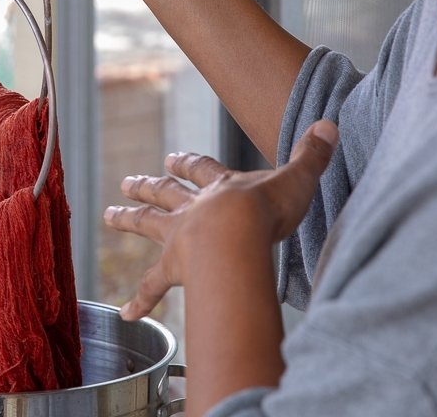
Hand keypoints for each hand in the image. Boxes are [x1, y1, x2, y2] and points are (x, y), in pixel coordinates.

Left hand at [104, 120, 337, 319]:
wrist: (238, 234)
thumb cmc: (268, 208)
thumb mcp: (295, 177)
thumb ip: (312, 154)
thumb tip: (329, 124)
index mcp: (221, 189)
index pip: (201, 169)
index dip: (188, 163)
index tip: (171, 158)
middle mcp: (194, 209)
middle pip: (164, 193)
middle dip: (147, 187)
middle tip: (126, 183)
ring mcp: (180, 237)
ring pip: (147, 225)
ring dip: (127, 220)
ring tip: (107, 215)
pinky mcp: (176, 269)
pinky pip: (153, 286)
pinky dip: (141, 299)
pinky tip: (126, 312)